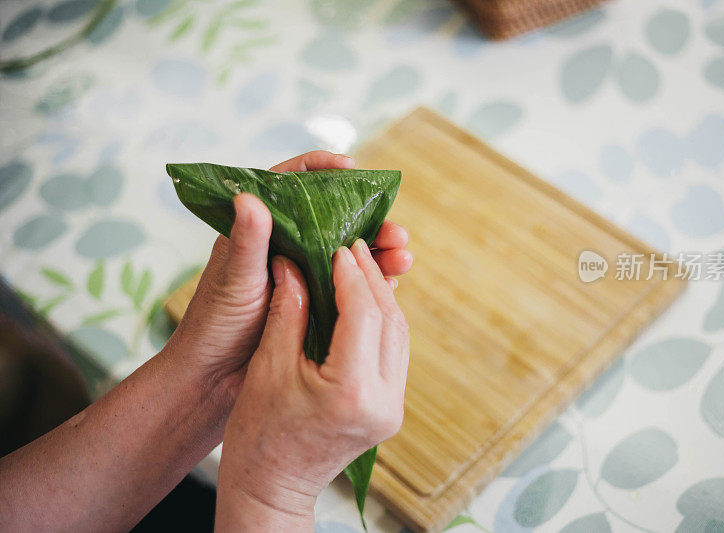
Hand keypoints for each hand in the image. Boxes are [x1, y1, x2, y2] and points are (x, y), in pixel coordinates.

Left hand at [162, 151, 411, 417]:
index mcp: (261, 230)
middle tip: (396, 232)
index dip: (323, 170)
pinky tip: (392, 285)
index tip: (353, 168)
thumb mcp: (234, 279)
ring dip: (378, 253)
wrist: (215, 378)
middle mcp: (286, 246)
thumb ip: (246, 240)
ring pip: (348, 253)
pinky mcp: (316, 303)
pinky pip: (351, 285)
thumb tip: (250, 197)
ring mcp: (303, 275)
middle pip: (335, 220)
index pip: (292, 184)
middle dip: (370, 222)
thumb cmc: (216, 324)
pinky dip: (372, 283)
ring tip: (403, 259)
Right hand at [215, 241, 409, 530]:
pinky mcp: (390, 409)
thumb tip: (295, 264)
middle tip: (353, 246)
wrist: (272, 487)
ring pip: (399, 335)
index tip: (338, 247)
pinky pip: (395, 352)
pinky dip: (382, 320)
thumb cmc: (259, 434)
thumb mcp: (268, 367)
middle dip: (371, 279)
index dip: (351, 275)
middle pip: (390, 321)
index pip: (363, 315)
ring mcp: (392, 408)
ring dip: (381, 297)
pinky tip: (364, 300)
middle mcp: (383, 401)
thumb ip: (288, 311)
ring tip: (359, 266)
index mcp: (351, 392)